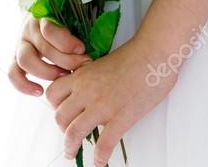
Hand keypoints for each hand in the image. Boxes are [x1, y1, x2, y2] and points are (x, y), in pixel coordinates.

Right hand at [8, 14, 92, 96]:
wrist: (42, 22)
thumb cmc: (63, 24)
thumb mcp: (69, 20)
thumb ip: (75, 30)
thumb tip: (89, 49)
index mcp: (43, 15)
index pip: (49, 29)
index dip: (66, 42)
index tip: (83, 49)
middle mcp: (29, 29)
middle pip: (43, 47)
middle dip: (65, 60)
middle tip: (81, 66)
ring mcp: (20, 44)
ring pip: (26, 60)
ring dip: (47, 71)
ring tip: (64, 77)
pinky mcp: (15, 60)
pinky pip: (13, 74)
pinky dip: (24, 85)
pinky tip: (39, 91)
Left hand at [45, 34, 177, 165]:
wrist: (154, 52)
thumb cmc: (134, 54)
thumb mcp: (103, 61)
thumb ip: (92, 76)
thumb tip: (90, 89)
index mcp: (83, 75)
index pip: (53, 94)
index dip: (55, 106)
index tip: (62, 112)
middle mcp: (87, 91)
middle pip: (60, 117)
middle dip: (62, 129)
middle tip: (68, 135)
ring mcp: (102, 106)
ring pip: (74, 133)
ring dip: (71, 147)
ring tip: (72, 153)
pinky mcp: (120, 118)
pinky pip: (104, 145)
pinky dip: (100, 158)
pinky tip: (100, 163)